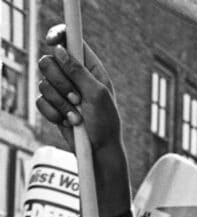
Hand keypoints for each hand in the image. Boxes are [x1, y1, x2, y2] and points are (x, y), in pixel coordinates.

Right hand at [37, 26, 119, 155]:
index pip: (70, 41)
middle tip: (77, 99)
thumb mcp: (97, 94)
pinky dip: (53, 113)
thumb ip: (79, 71)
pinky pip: (40, 101)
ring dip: (60, 102)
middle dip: (61, 82)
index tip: (51, 41)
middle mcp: (73, 76)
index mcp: (89, 68)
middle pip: (49, 62)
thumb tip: (59, 49)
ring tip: (77, 116)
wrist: (99, 150)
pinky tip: (68, 122)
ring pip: (43, 83)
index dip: (58, 35)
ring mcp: (61, 91)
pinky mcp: (52, 106)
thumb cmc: (105, 123)